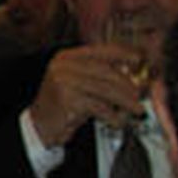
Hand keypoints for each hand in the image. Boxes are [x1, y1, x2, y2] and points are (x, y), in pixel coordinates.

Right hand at [26, 44, 147, 147]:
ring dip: (125, 101)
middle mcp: (63, 66)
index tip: (138, 60)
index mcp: (66, 57)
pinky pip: (99, 106)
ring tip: (136, 109)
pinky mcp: (67, 100)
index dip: (122, 53)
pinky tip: (118, 121)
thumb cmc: (61, 107)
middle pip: (105, 71)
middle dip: (127, 84)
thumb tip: (130, 75)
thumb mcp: (78, 84)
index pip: (100, 50)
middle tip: (139, 94)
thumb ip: (98, 76)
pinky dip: (112, 115)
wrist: (38, 127)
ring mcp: (64, 82)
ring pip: (105, 89)